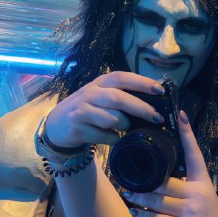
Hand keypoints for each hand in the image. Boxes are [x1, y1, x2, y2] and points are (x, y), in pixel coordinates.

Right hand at [44, 72, 167, 148]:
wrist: (58, 126)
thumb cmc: (87, 109)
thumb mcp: (102, 96)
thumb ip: (122, 94)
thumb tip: (155, 94)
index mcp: (100, 83)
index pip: (122, 77)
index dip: (141, 82)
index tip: (160, 90)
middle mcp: (90, 93)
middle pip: (118, 98)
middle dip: (141, 108)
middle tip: (157, 117)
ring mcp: (82, 110)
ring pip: (111, 118)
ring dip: (124, 125)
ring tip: (125, 128)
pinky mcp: (77, 128)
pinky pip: (103, 136)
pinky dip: (112, 139)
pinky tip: (113, 138)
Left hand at [122, 111, 217, 216]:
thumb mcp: (205, 201)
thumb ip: (187, 190)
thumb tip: (160, 179)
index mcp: (204, 184)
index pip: (194, 155)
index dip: (187, 135)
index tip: (181, 115)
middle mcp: (198, 195)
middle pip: (164, 182)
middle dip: (144, 182)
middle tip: (127, 178)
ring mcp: (191, 212)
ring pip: (156, 199)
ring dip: (139, 197)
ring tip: (128, 192)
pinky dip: (143, 216)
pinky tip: (134, 212)